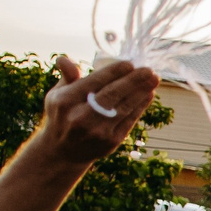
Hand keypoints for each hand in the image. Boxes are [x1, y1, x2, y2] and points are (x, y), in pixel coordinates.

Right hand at [37, 56, 160, 167]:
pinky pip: (129, 120)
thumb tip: (63, 59)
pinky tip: (148, 94)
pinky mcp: (111, 142)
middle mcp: (81, 117)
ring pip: (124, 108)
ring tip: (153, 79)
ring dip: (141, 92)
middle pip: (111, 95)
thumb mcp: (57, 95)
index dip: (113, 72)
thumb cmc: (63, 114)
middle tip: (149, 70)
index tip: (129, 63)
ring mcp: (97, 131)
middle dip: (133, 81)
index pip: (94, 82)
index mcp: (65, 102)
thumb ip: (67, 77)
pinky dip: (140, 106)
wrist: (64, 152)